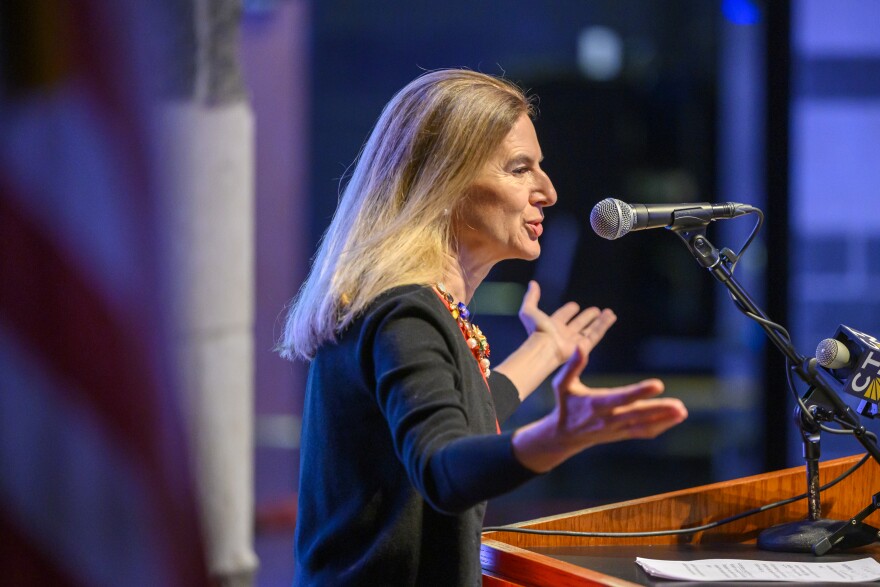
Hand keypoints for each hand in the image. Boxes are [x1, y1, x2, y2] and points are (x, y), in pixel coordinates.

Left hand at [518, 280, 616, 365]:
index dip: (568, 311)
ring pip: (589, 330)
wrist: (544, 348)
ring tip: (609, 313)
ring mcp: (574, 341)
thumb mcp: (529, 311)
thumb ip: (531, 297)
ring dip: (599, 321)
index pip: (562, 316)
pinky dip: (603, 326)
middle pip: (578, 324)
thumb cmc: (536, 332)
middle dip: (587, 317)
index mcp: (552, 326)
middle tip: (596, 310)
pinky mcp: (583, 347)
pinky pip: (595, 335)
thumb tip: (532, 283)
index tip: (575, 306)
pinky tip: (611, 317)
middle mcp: (563, 334)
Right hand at [551, 347, 687, 449]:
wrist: (564, 435)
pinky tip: (675, 419)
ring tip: (682, 412)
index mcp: (596, 404)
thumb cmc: (565, 405)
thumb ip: (572, 366)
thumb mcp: (562, 385)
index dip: (639, 392)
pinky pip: (643, 432)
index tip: (657, 384)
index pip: (621, 398)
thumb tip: (581, 345)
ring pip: (644, 425)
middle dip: (659, 410)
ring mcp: (617, 429)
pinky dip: (660, 426)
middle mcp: (608, 419)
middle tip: (679, 406)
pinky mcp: (622, 434)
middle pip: (637, 414)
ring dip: (664, 419)